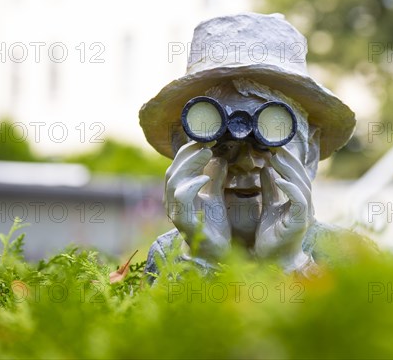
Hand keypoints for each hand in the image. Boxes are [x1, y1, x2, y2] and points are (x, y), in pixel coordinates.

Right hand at [165, 141, 229, 258]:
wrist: (216, 253)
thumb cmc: (213, 224)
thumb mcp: (215, 195)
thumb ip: (215, 177)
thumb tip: (220, 156)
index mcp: (179, 193)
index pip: (178, 166)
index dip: (188, 151)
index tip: (205, 139)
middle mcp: (173, 202)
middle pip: (173, 171)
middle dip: (188, 154)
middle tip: (206, 143)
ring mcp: (176, 212)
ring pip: (173, 182)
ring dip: (189, 165)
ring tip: (206, 154)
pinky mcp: (185, 223)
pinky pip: (181, 200)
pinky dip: (190, 186)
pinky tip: (204, 178)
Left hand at [254, 146, 314, 271]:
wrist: (272, 261)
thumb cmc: (273, 236)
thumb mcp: (269, 207)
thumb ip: (269, 189)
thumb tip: (265, 168)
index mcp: (299, 201)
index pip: (297, 176)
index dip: (289, 161)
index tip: (276, 147)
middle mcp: (305, 206)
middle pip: (301, 178)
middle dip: (289, 161)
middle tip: (276, 147)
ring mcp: (305, 215)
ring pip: (302, 186)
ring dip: (289, 171)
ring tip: (275, 158)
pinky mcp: (300, 223)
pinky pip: (299, 202)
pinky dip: (290, 188)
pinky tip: (278, 178)